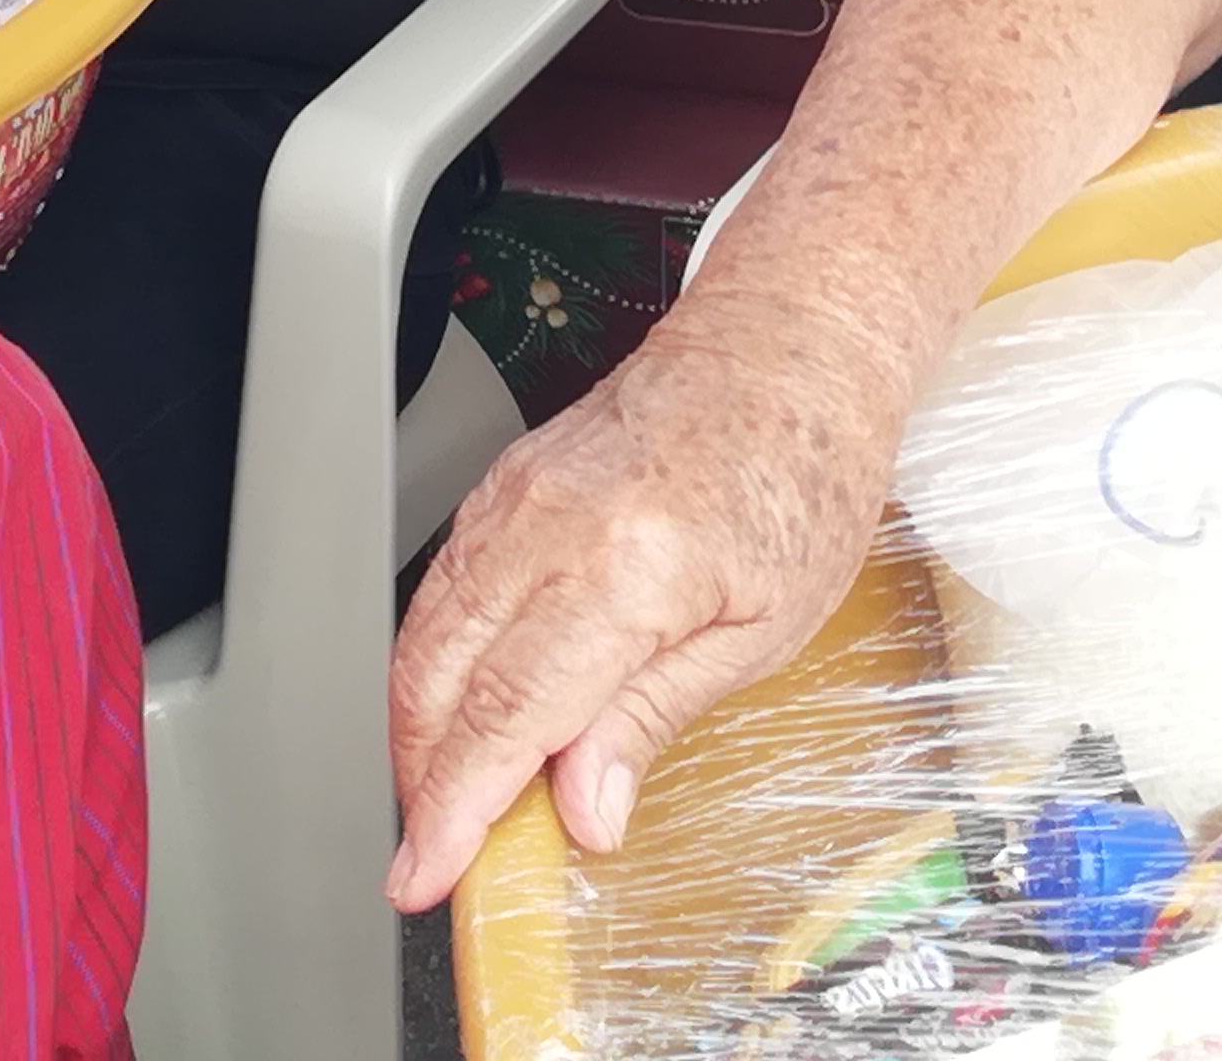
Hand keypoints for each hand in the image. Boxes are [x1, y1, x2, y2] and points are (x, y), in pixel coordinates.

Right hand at [385, 303, 907, 910]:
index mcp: (627, 568)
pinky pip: (444, 583)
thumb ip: (653, 717)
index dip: (454, 806)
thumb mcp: (764, 629)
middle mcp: (551, 524)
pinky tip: (461, 707)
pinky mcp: (505, 481)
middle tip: (434, 853)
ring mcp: (516, 494)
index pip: (506, 712)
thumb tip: (585, 807)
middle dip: (420, 777)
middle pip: (439, 675)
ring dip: (421, 725)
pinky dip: (436, 660)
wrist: (786, 350)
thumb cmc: (800, 473)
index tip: (427, 871)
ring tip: (447, 798)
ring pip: (425, 630)